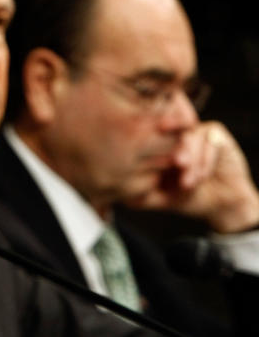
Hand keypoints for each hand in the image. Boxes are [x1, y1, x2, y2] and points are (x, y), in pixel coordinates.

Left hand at [127, 122, 258, 231]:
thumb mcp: (158, 199)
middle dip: (175, 151)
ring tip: (188, 183)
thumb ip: (140, 195)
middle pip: (170, 132)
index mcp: (156, 145)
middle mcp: (174, 134)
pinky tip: (202, 177)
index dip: (148, 140)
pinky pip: (209, 141)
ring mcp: (194, 131)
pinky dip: (206, 160)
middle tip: (177, 164)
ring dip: (192, 160)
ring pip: (191, 137)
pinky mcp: (216, 134)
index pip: (147, 135)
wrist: (219, 205)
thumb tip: (118, 194)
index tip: (150, 152)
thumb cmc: (185, 198)